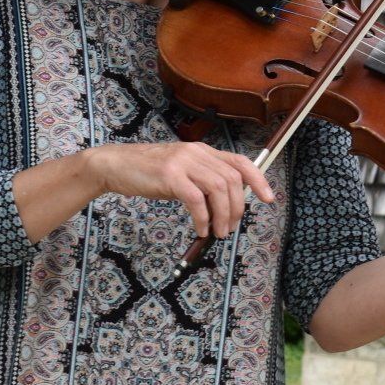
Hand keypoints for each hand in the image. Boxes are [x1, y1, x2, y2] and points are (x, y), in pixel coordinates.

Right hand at [88, 141, 274, 238]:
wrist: (116, 165)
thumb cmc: (149, 173)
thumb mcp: (182, 172)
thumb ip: (203, 182)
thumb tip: (225, 206)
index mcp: (203, 151)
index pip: (240, 161)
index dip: (258, 179)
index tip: (268, 198)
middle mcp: (197, 152)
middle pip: (232, 179)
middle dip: (237, 207)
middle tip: (230, 228)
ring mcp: (183, 162)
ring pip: (218, 189)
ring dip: (223, 215)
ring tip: (217, 232)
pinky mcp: (170, 175)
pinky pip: (196, 199)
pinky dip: (203, 218)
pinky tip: (200, 229)